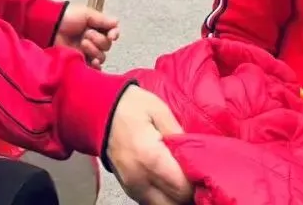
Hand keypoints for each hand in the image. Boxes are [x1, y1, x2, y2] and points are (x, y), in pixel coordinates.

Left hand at [54, 3, 119, 65]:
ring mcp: (87, 52)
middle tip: (86, 34)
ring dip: (94, 50)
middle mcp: (94, 40)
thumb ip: (102, 19)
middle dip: (98, 40)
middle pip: (107, 46)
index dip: (114, 35)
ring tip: (82, 43)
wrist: (51, 27)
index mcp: (97, 27)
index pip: (112, 33)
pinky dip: (96, 67)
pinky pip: (93, 68)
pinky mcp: (80, 61)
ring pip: (101, 56)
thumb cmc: (68, 16)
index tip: (112, 36)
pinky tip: (93, 63)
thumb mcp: (86, 13)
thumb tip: (117, 22)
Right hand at [107, 86, 190, 204]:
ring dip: (176, 197)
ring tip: (183, 178)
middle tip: (197, 176)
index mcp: (150, 158)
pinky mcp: (128, 189)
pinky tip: (169, 181)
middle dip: (189, 193)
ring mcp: (132, 188)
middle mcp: (140, 180)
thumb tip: (196, 154)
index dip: (197, 182)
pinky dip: (163, 197)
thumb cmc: (130, 106)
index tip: (205, 170)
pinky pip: (151, 203)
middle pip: (174, 203)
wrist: (97, 110)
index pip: (182, 187)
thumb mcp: (159, 110)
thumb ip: (178, 134)